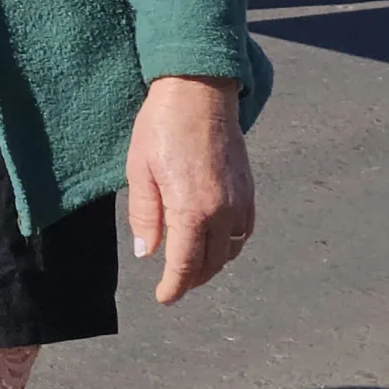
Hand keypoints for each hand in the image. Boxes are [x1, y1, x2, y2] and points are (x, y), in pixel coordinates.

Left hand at [125, 75, 253, 304]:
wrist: (199, 91)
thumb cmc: (161, 125)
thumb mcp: (139, 169)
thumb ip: (145, 215)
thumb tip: (147, 253)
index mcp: (191, 209)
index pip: (185, 264)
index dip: (174, 286)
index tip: (164, 297)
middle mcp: (223, 211)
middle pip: (211, 262)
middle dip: (192, 279)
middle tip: (174, 283)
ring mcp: (241, 201)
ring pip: (231, 250)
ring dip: (212, 263)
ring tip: (192, 265)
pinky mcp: (249, 190)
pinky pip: (244, 231)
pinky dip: (229, 244)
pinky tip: (214, 240)